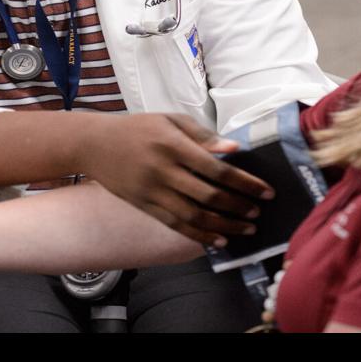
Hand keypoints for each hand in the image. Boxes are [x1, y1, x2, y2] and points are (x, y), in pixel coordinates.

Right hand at [81, 113, 274, 245]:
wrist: (94, 145)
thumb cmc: (139, 128)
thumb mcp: (170, 120)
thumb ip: (203, 135)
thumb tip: (235, 149)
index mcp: (173, 145)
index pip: (217, 169)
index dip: (245, 183)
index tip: (265, 191)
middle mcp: (163, 171)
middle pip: (208, 196)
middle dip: (238, 207)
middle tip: (257, 212)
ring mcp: (152, 192)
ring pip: (194, 216)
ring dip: (224, 226)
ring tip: (246, 230)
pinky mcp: (144, 207)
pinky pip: (176, 226)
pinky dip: (199, 236)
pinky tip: (219, 241)